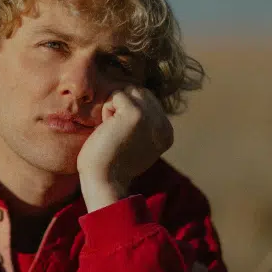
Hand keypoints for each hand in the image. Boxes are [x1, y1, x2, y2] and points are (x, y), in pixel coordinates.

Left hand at [77, 86, 173, 211]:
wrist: (104, 181)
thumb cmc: (111, 163)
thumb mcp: (136, 142)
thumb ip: (144, 123)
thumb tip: (133, 93)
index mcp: (167, 132)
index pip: (148, 101)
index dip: (128, 114)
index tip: (124, 139)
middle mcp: (163, 124)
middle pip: (140, 92)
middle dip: (122, 107)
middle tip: (116, 133)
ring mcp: (152, 118)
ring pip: (129, 90)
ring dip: (114, 108)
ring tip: (113, 131)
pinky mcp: (136, 114)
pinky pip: (116, 95)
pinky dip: (106, 110)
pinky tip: (108, 130)